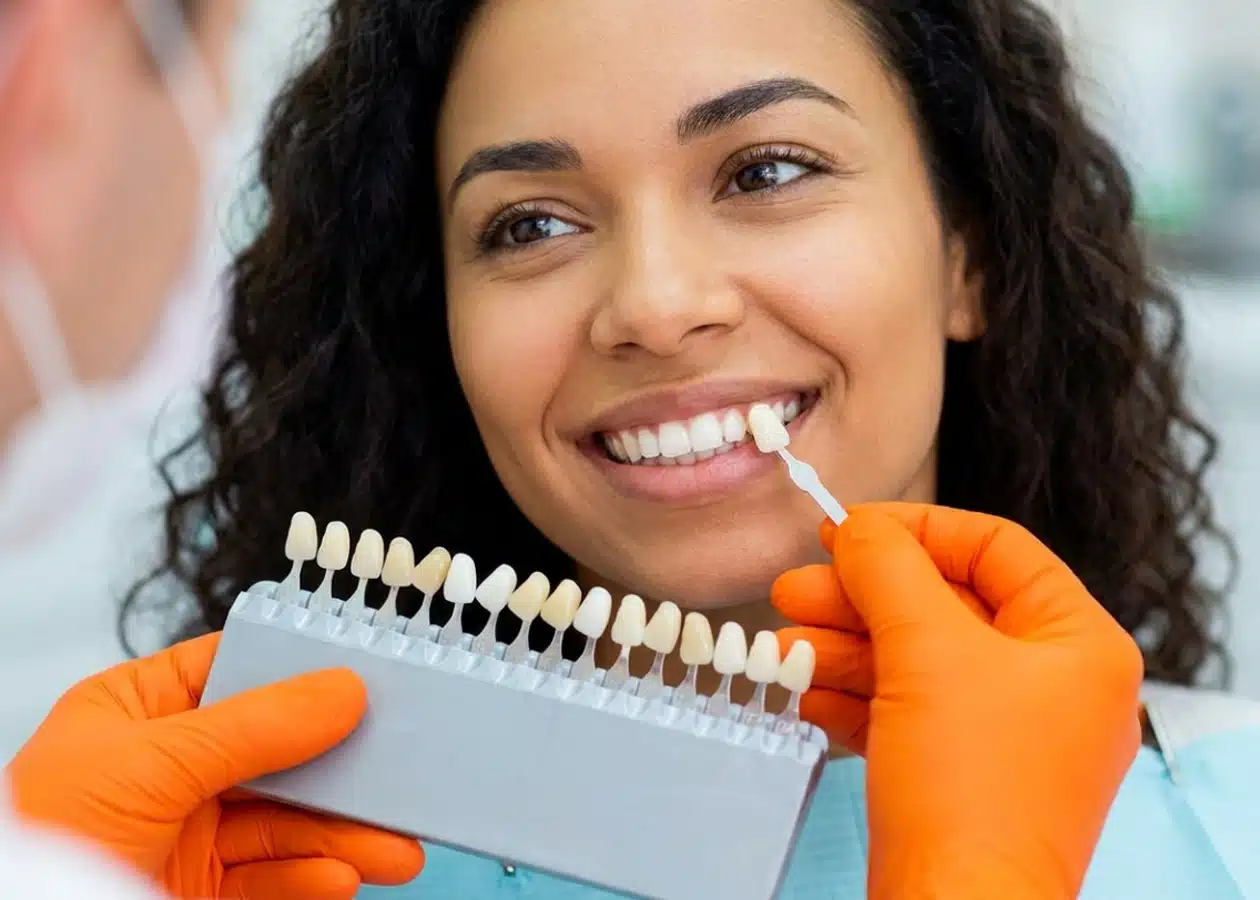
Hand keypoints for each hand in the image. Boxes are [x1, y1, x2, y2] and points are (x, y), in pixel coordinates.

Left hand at [5, 633, 423, 898]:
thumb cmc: (39, 840)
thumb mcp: (154, 762)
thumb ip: (257, 725)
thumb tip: (342, 688)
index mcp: (139, 711)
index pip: (236, 672)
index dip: (301, 671)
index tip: (368, 674)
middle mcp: (166, 769)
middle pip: (278, 755)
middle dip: (343, 772)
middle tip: (402, 774)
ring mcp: (184, 834)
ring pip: (285, 824)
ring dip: (345, 837)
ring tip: (396, 848)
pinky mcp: (198, 893)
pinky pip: (270, 880)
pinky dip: (310, 880)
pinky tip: (340, 879)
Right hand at [772, 504, 1143, 899]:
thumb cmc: (968, 786)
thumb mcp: (926, 650)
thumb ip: (888, 569)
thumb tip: (856, 526)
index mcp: (1078, 644)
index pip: (995, 548)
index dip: (914, 529)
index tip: (843, 529)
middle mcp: (1054, 687)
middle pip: (944, 607)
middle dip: (860, 599)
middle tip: (791, 590)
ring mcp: (1010, 739)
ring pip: (917, 664)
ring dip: (843, 651)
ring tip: (780, 649)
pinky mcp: (966, 782)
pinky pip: (908, 717)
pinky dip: (856, 702)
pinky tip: (805, 696)